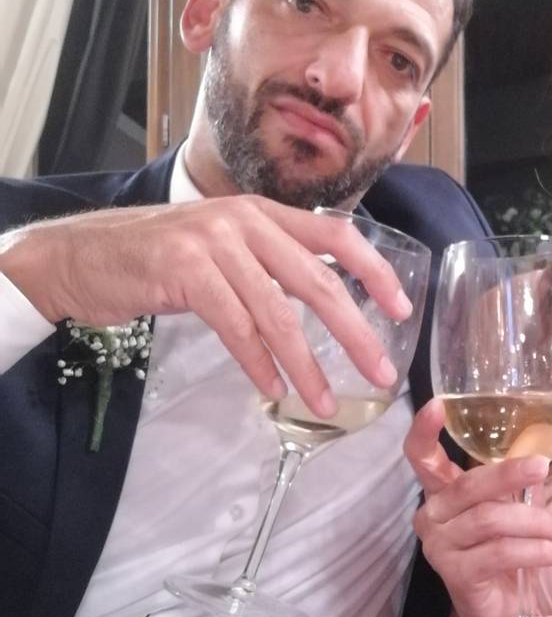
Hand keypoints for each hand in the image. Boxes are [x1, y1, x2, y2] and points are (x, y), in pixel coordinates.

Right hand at [0, 196, 409, 417]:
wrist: (84, 256)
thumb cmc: (159, 260)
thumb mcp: (225, 248)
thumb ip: (270, 263)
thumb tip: (326, 300)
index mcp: (263, 213)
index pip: (337, 235)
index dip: (374, 271)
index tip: (403, 308)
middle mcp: (245, 221)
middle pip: (318, 282)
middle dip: (355, 333)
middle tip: (380, 372)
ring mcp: (214, 242)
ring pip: (278, 312)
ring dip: (307, 365)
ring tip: (325, 403)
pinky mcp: (184, 270)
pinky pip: (236, 326)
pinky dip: (259, 364)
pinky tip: (274, 391)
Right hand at [404, 398, 551, 616]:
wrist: (499, 614)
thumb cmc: (505, 556)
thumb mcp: (515, 511)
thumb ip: (520, 483)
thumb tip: (543, 445)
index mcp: (442, 493)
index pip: (421, 457)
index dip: (424, 430)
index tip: (438, 403)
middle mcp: (432, 516)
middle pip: (469, 486)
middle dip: (509, 474)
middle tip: (544, 466)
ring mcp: (439, 546)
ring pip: (490, 520)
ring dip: (536, 523)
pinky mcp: (454, 574)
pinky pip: (500, 552)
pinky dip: (538, 551)